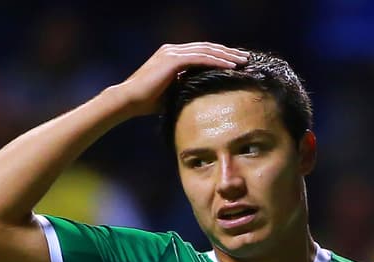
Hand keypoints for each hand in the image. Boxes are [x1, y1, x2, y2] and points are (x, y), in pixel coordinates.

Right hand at [115, 42, 249, 116]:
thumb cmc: (146, 103)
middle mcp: (172, 50)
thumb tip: (201, 95)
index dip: (219, 56)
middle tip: (245, 58)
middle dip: (227, 52)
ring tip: (243, 61)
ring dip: (227, 56)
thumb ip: (184, 87)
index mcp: (171, 55)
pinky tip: (230, 66)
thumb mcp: (171, 92)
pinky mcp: (173, 60)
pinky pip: (201, 58)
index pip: (201, 52)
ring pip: (207, 50)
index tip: (235, 62)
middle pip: (207, 47)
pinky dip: (217, 61)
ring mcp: (172, 52)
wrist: (128, 100)